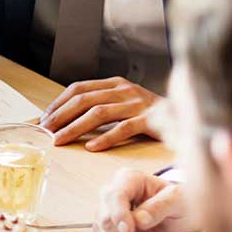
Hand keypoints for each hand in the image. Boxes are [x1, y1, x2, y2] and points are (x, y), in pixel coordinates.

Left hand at [40, 77, 160, 149]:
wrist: (187, 117)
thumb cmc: (150, 114)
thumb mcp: (124, 103)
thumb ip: (102, 105)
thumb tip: (67, 118)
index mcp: (115, 83)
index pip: (79, 88)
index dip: (59, 103)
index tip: (44, 118)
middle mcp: (125, 90)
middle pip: (85, 100)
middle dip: (61, 116)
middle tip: (46, 130)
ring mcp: (137, 103)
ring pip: (99, 113)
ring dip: (75, 128)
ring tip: (61, 140)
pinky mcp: (150, 120)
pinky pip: (124, 128)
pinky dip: (105, 138)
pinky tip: (91, 147)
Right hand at [94, 169, 195, 231]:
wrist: (175, 213)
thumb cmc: (174, 201)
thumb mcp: (177, 201)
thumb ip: (160, 207)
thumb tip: (140, 220)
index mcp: (128, 178)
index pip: (115, 195)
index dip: (119, 215)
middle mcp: (112, 193)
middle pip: (105, 218)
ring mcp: (106, 212)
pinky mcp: (106, 230)